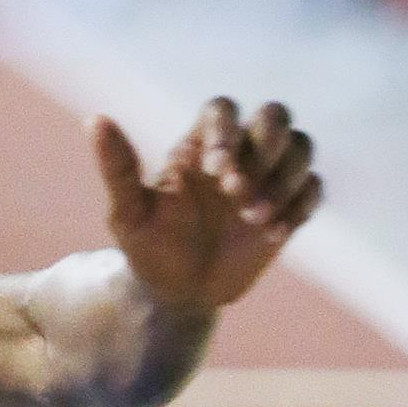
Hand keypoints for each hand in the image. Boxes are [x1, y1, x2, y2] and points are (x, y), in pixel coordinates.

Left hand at [92, 98, 321, 312]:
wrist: (177, 296)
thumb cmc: (148, 249)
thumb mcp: (127, 213)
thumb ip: (117, 167)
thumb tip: (94, 119)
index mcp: (199, 146)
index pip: (223, 110)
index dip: (225, 132)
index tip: (214, 173)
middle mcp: (238, 154)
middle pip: (274, 115)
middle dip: (264, 149)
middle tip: (236, 193)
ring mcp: (267, 179)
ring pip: (301, 146)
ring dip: (284, 179)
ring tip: (254, 219)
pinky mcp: (289, 207)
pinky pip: (313, 188)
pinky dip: (299, 206)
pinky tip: (272, 235)